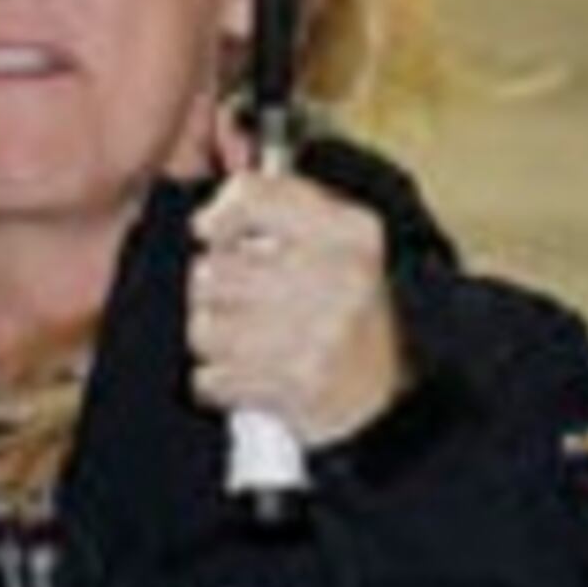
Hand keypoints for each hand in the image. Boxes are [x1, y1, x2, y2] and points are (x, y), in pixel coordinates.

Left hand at [187, 147, 407, 448]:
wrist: (382, 388)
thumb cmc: (343, 302)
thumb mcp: (333, 233)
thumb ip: (273, 202)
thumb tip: (206, 219)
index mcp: (351, 232)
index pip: (253, 197)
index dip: (221, 216)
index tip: (214, 232)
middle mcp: (340, 280)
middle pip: (212, 272)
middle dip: (213, 288)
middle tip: (239, 296)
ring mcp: (319, 338)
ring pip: (204, 329)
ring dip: (214, 337)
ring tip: (245, 337)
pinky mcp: (296, 389)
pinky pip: (210, 378)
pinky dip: (220, 380)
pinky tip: (250, 372)